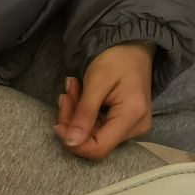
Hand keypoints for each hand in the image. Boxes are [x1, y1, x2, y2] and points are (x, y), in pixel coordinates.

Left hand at [56, 42, 154, 159]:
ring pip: (94, 135)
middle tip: (65, 95)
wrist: (134, 46)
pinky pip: (100, 128)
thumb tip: (70, 143)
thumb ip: (84, 113)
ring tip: (72, 90)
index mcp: (132, 116)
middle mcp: (137, 127)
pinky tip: (80, 96)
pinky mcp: (127, 123)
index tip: (57, 124)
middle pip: (95, 141)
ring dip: (77, 115)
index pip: (99, 148)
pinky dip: (85, 114)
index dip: (74, 142)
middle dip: (73, 122)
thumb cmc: (117, 58)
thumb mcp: (96, 82)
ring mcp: (133, 126)